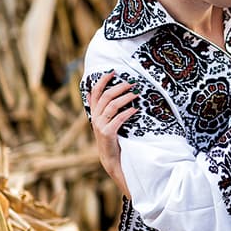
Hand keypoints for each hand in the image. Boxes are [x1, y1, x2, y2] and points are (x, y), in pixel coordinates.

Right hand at [88, 71, 137, 198]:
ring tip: (136, 94)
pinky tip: (135, 109)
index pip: (95, 92)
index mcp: (94, 113)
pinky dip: (127, 113)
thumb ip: (104, 108)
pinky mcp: (107, 134)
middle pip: (105, 96)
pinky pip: (117, 119)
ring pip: (111, 106)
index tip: (113, 72)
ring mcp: (100, 126)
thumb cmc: (112, 138)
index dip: (103, 81)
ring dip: (125, 98)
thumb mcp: (105, 121)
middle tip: (131, 83)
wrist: (111, 159)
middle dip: (118, 87)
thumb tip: (101, 92)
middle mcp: (95, 117)